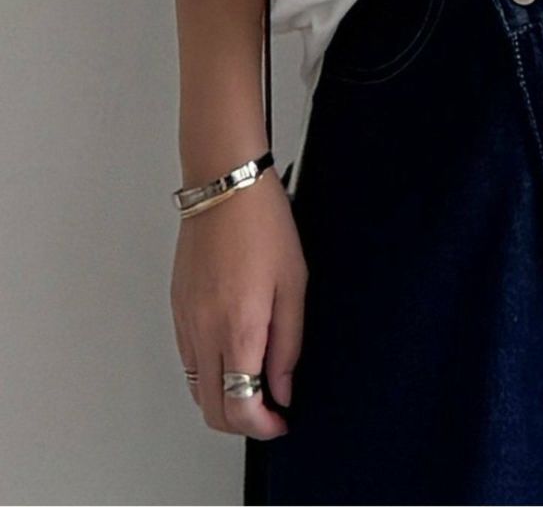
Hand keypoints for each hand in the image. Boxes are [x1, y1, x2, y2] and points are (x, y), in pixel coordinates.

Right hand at [171, 169, 307, 438]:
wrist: (225, 187)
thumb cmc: (263, 225)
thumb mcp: (294, 284)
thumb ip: (288, 343)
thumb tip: (283, 387)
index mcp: (237, 328)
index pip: (239, 408)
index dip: (263, 426)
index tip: (281, 420)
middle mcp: (203, 332)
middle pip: (212, 410)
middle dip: (243, 423)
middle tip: (271, 410)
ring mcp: (185, 322)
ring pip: (196, 389)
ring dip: (224, 399)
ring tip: (257, 382)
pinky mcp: (177, 310)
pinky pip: (188, 360)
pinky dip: (210, 373)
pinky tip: (234, 354)